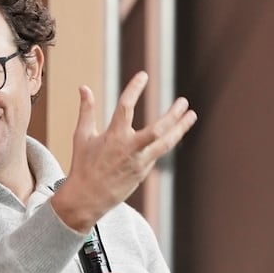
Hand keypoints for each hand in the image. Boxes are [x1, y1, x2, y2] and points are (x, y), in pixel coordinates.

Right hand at [51, 72, 196, 232]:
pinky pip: (158, 153)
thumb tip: (84, 87)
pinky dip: (165, 142)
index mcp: (113, 136)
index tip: (143, 75)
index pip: (125, 107)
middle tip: (184, 102)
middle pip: (158, 129)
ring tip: (191, 115)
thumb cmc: (83, 164)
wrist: (87, 197)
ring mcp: (139, 161)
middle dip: (173, 115)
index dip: (134, 89)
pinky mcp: (143, 172)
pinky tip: (170, 134)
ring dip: (181, 128)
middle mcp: (129, 148)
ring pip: (166, 143)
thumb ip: (86, 111)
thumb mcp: (82, 136)